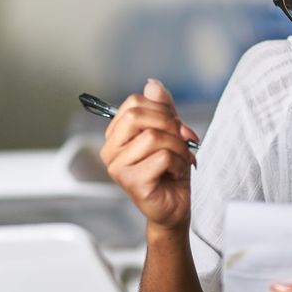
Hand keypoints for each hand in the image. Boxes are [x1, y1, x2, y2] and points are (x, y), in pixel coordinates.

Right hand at [100, 79, 200, 230]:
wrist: (174, 206)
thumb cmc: (170, 171)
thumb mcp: (170, 133)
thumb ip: (162, 109)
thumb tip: (152, 85)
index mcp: (116, 135)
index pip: (133, 103)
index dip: (161, 109)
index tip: (175, 125)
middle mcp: (110, 150)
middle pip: (136, 116)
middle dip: (169, 124)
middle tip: (181, 140)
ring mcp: (118, 167)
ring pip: (153, 137)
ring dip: (178, 147)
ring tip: (180, 160)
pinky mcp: (132, 182)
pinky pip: (162, 157)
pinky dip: (178, 162)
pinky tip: (175, 172)